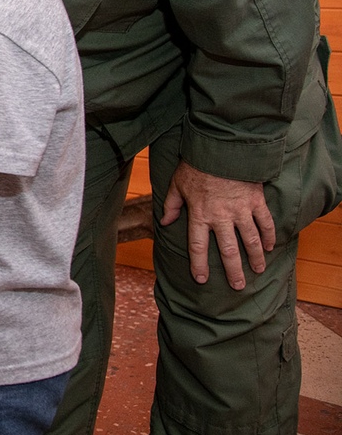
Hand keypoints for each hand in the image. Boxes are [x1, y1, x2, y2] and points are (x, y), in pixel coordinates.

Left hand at [159, 160, 274, 289]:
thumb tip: (165, 223)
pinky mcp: (255, 201)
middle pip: (227, 250)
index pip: (198, 246)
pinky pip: (264, 222)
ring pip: (249, 240)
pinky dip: (268, 236)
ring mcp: (240, 210)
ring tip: (257, 270)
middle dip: (233, 270)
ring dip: (254, 257)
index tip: (202, 279)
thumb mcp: (177, 184)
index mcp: (199, 214)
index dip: (199, 264)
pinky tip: (270, 247)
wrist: (220, 148)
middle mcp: (221, 216)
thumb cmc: (195, 166)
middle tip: (237, 286)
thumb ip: (171, 205)